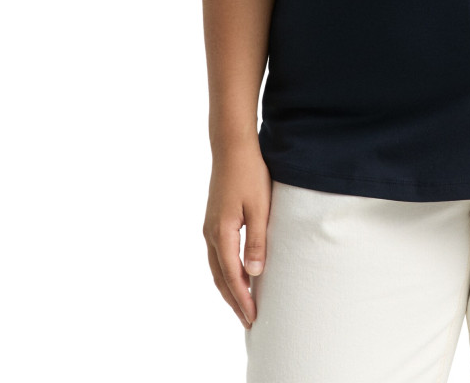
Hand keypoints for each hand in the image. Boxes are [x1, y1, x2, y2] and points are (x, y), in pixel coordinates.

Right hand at [203, 140, 271, 327]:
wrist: (232, 148)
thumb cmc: (250, 174)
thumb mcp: (260, 207)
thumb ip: (257, 240)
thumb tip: (255, 273)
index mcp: (222, 233)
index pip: (232, 276)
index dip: (243, 298)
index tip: (253, 317)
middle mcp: (210, 234)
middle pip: (220, 277)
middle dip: (234, 300)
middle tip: (249, 321)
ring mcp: (209, 227)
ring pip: (216, 268)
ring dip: (228, 288)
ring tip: (243, 305)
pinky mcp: (213, 221)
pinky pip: (217, 256)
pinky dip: (225, 272)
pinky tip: (237, 276)